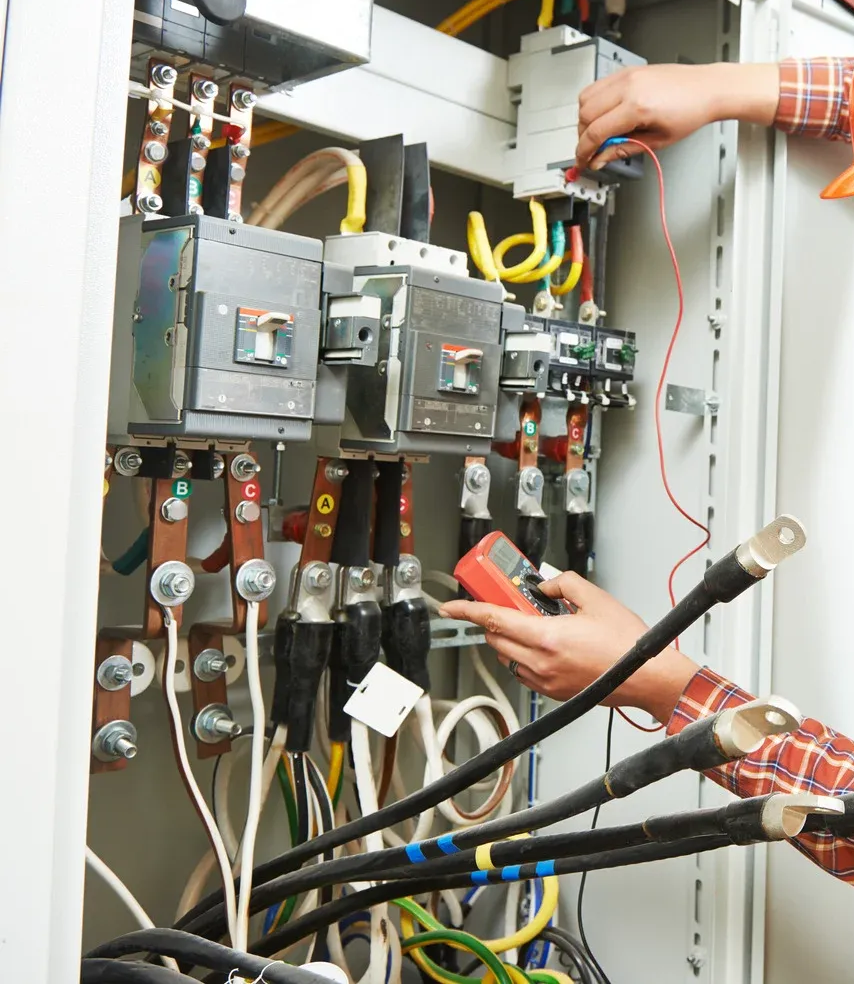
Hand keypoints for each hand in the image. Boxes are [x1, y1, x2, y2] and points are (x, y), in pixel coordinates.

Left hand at [439, 573, 698, 723]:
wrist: (647, 678)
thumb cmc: (627, 645)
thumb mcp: (595, 598)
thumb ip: (563, 584)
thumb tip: (545, 586)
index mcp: (546, 638)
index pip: (493, 620)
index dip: (467, 611)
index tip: (451, 607)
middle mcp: (540, 663)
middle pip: (496, 639)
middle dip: (496, 621)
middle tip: (511, 605)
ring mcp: (545, 681)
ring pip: (508, 657)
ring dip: (511, 640)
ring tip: (536, 626)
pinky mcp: (554, 692)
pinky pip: (525, 672)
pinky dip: (525, 657)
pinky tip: (547, 646)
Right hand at [575, 62, 779, 169]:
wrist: (707, 88)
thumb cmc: (690, 112)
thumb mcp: (656, 142)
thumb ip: (622, 150)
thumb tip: (600, 159)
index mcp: (637, 106)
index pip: (595, 132)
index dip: (584, 152)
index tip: (583, 161)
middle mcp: (628, 86)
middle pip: (585, 115)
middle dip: (583, 137)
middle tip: (592, 150)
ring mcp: (626, 75)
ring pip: (585, 98)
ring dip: (585, 119)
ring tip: (599, 132)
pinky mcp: (627, 71)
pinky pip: (596, 86)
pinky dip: (593, 103)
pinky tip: (604, 115)